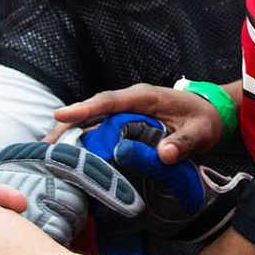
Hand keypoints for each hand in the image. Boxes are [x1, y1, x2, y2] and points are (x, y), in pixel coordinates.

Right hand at [48, 82, 225, 163]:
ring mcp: (126, 113)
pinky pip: (100, 131)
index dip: (86, 108)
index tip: (62, 116)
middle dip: (67, 126)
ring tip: (46, 153)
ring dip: (70, 136)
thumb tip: (165, 155)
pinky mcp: (125, 125)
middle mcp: (129, 102)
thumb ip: (184, 142)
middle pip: (93, 112)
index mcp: (144, 97)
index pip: (110, 101)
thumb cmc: (204, 119)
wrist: (210, 115)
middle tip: (44, 145)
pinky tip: (68, 157)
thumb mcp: (200, 130)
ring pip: (92, 122)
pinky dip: (83, 142)